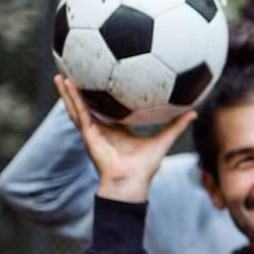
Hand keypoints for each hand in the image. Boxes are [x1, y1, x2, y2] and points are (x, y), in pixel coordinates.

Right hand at [54, 75, 194, 202]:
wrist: (131, 181)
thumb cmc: (145, 166)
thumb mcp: (164, 139)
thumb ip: (176, 125)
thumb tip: (194, 113)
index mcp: (116, 130)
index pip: (107, 110)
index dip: (103, 97)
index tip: (102, 80)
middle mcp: (101, 129)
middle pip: (87, 106)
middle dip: (80, 91)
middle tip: (74, 72)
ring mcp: (92, 131)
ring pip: (77, 107)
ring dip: (68, 92)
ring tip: (60, 75)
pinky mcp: (88, 133)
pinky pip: (78, 112)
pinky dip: (72, 98)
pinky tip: (66, 84)